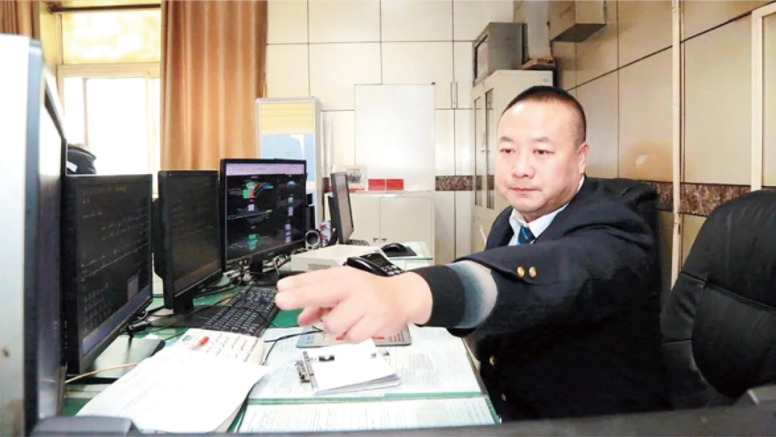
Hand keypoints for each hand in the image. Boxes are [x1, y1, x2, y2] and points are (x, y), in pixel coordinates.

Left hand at [274, 267, 432, 342]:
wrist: (402, 298)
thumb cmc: (369, 293)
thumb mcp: (343, 291)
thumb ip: (320, 304)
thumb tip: (301, 317)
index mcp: (343, 277)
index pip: (315, 278)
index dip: (296, 285)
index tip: (280, 289)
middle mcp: (353, 287)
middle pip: (322, 293)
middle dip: (300, 297)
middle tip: (282, 301)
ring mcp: (365, 304)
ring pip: (333, 323)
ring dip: (335, 326)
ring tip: (347, 319)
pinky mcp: (375, 321)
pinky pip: (350, 337)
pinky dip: (351, 335)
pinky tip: (360, 325)